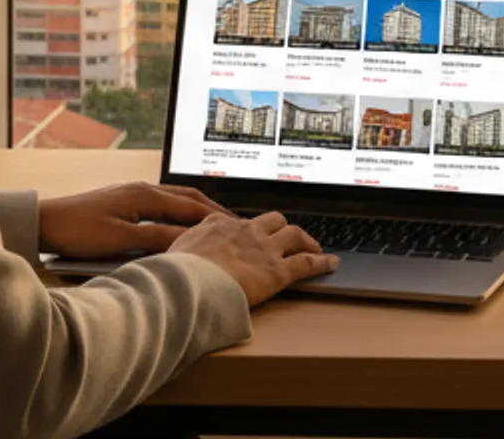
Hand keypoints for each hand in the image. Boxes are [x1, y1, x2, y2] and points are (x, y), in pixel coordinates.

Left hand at [37, 182, 230, 257]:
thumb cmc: (79, 230)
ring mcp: (134, 194)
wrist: (46, 223)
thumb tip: (190, 240)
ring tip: (215, 223)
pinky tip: (183, 223)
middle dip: (212, 209)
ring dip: (197, 210)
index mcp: (145, 195)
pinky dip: (180, 212)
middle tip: (235, 223)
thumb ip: (156, 239)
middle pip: (188, 196)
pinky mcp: (125, 202)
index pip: (191, 206)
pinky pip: (163, 204)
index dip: (215, 217)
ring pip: (176, 199)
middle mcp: (143, 189)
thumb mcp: (121, 240)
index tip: (238, 228)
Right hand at [167, 211, 339, 305]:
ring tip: (314, 247)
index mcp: (218, 225)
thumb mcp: (172, 253)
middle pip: (272, 220)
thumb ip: (180, 251)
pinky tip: (331, 263)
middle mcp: (244, 231)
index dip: (249, 229)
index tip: (250, 235)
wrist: (187, 284)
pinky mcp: (277, 271)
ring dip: (306, 240)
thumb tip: (172, 260)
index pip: (239, 221)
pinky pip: (306, 263)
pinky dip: (322, 262)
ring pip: (293, 235)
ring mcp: (263, 249)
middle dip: (281, 227)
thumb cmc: (175, 274)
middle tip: (287, 236)